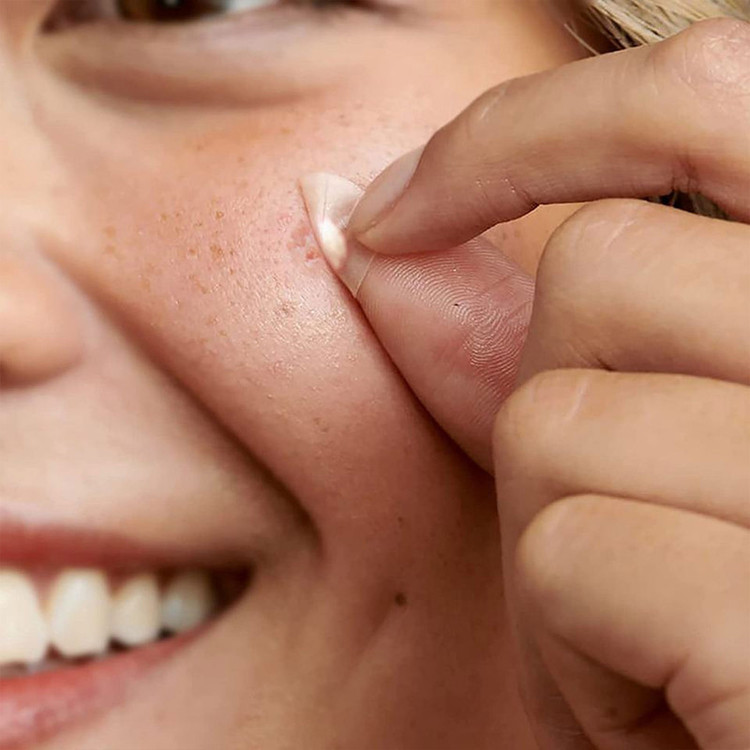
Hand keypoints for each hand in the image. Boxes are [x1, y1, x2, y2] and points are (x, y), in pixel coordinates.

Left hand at [302, 18, 749, 749]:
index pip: (710, 100)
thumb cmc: (702, 622)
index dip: (525, 132)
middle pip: (601, 273)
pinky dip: (568, 641)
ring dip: (552, 535)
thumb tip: (354, 220)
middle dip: (544, 400)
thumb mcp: (623, 464)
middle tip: (614, 516)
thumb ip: (506, 340)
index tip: (397, 209)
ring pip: (556, 416)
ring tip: (646, 617)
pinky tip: (656, 696)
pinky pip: (573, 555)